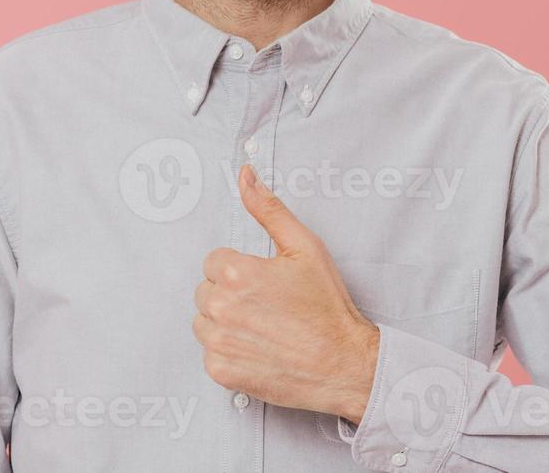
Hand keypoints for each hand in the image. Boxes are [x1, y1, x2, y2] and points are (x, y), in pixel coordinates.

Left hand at [192, 163, 380, 423]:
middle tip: (267, 306)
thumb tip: (246, 177)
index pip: (214, 262)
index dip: (241, 270)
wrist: (344, 363)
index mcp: (236, 272)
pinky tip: (258, 348)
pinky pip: (210, 354)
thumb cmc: (327, 309)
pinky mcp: (221, 371)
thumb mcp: (304, 247)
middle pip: (206, 291)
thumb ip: (268, 210)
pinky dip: (229, 352)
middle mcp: (221, 307)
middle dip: (230, 295)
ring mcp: (219, 342)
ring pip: (204, 322)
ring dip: (225, 323)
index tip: (264, 283)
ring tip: (263, 326)